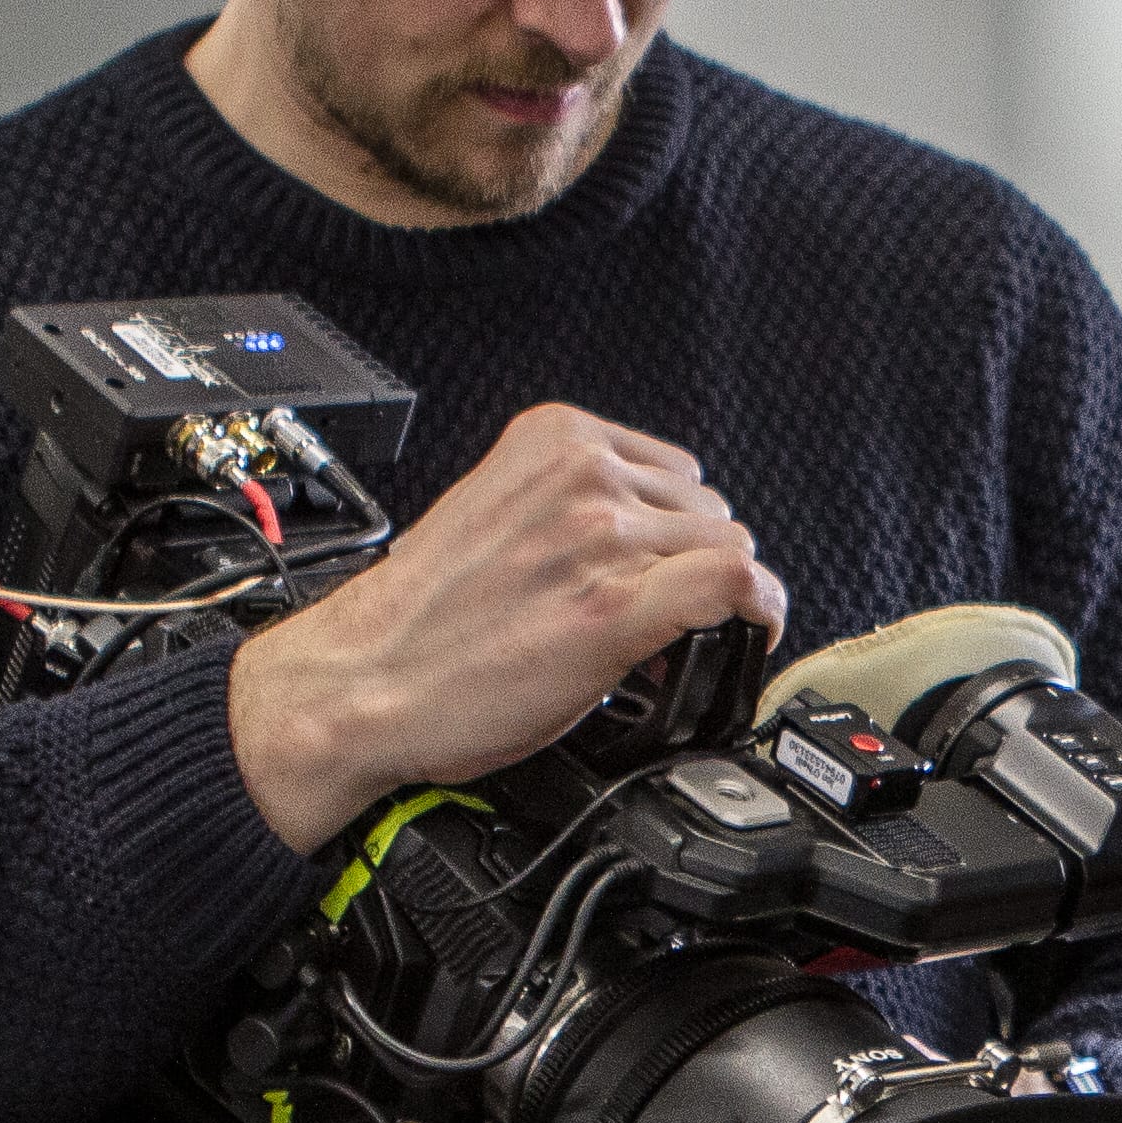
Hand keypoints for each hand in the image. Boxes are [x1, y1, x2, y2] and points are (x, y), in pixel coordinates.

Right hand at [228, 400, 787, 848]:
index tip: (665, 571)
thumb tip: (648, 535)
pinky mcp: (616, 606)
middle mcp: (583, 475)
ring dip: (711, 604)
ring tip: (662, 643)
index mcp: (554, 439)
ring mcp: (602, 536)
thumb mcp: (501, 511)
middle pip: (710, 513)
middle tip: (652, 618)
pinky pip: (736, 585)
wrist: (362, 682)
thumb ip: (572, 503)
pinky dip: (759, 613)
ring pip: (728, 550)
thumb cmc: (421, 618)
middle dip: (688, 568)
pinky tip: (745, 637)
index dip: (678, 535)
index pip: (676, 472)